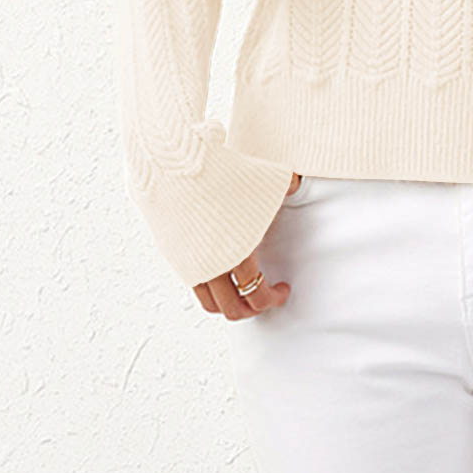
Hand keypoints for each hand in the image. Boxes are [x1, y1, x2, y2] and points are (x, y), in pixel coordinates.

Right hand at [191, 171, 300, 317]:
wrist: (180, 163)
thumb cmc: (227, 172)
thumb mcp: (270, 179)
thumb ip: (288, 186)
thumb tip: (299, 183)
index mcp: (239, 254)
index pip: (257, 296)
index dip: (273, 299)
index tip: (283, 289)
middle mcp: (212, 266)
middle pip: (233, 309)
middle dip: (253, 309)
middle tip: (264, 297)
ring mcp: (189, 263)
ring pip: (209, 304)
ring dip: (230, 303)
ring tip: (243, 290)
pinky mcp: (174, 255)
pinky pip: (194, 285)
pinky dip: (211, 288)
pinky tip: (223, 271)